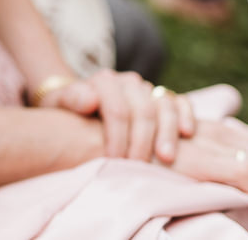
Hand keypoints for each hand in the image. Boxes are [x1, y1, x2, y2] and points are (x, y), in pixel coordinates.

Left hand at [45, 70, 194, 163]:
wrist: (81, 105)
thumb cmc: (68, 111)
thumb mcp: (59, 104)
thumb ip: (71, 99)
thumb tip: (90, 100)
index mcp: (104, 81)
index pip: (116, 109)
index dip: (117, 137)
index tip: (114, 161)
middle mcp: (128, 82)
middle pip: (143, 109)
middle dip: (142, 140)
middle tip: (139, 166)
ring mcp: (148, 89)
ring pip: (165, 104)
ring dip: (167, 132)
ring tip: (166, 158)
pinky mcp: (163, 98)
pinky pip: (180, 101)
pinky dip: (186, 114)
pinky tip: (187, 133)